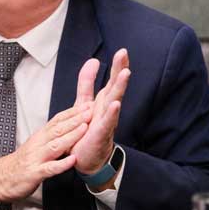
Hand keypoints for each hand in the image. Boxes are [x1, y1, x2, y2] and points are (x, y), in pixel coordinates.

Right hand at [0, 103, 92, 204]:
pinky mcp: (35, 173)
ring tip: (84, 128)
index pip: (58, 120)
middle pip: (58, 129)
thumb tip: (70, 125)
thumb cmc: (22, 162)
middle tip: (91, 110)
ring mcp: (37, 158)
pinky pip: (49, 168)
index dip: (73, 112)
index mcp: (40, 136)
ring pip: (55, 145)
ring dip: (70, 136)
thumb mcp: (37, 144)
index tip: (88, 104)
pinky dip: (62, 164)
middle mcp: (39, 144)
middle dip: (76, 119)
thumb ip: (51, 136)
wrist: (1, 178)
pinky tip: (73, 160)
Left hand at [71, 49, 129, 180]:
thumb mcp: (84, 102)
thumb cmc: (88, 130)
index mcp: (104, 100)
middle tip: (123, 54)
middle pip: (115, 87)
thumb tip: (93, 60)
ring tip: (125, 73)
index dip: (117, 66)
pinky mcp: (101, 134)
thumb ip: (87, 83)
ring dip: (119, 88)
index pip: (112, 80)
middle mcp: (108, 109)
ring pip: (114, 101)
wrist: (86, 158)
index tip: (122, 51)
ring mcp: (106, 121)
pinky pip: (107, 123)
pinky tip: (116, 104)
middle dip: (120, 70)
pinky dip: (112, 114)